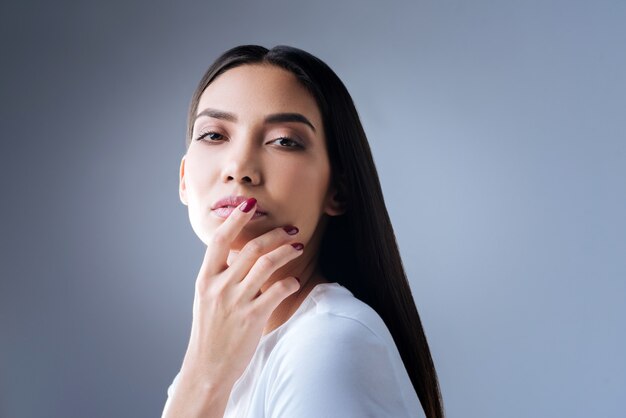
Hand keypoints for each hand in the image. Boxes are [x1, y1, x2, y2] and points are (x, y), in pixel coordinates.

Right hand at [180, 197, 302, 387]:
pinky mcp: (252, 317)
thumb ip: (220, 276)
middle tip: (291, 229)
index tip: (250, 204)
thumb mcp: (206, 299)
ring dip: (286, 251)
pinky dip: (288, 282)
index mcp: (205, 279)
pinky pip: (276, 291)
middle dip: (275, 234)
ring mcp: (236, 301)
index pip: (219, 240)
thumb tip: (236, 254)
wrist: (207, 367)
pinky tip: (293, 281)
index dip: (236, 218)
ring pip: (266, 264)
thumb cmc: (210, 331)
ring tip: (298, 246)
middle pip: (251, 248)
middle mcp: (219, 286)